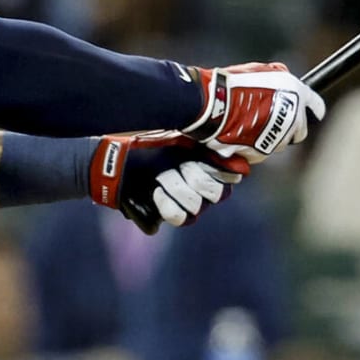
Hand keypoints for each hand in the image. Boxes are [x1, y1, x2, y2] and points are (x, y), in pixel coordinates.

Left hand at [90, 132, 247, 233]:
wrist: (116, 159)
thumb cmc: (151, 145)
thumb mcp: (182, 141)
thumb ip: (212, 152)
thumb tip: (244, 170)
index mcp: (206, 174)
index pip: (228, 182)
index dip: (215, 172)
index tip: (196, 160)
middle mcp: (198, 194)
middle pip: (216, 196)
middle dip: (194, 178)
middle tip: (176, 167)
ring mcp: (181, 208)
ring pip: (196, 209)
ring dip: (176, 188)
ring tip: (160, 178)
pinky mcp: (162, 218)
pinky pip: (177, 219)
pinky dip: (164, 205)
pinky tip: (154, 193)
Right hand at [184, 63, 324, 160]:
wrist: (214, 104)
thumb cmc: (235, 84)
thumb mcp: (263, 71)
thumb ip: (279, 79)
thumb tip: (285, 81)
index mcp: (297, 95)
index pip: (316, 107)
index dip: (311, 109)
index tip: (310, 113)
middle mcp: (293, 119)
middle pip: (299, 131)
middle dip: (288, 128)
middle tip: (268, 119)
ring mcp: (278, 138)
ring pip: (279, 144)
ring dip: (269, 137)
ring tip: (248, 124)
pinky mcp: (262, 152)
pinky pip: (261, 153)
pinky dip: (253, 147)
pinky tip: (239, 134)